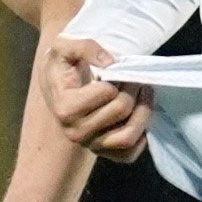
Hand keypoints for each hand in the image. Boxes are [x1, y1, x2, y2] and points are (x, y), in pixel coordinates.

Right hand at [44, 36, 153, 162]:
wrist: (57, 85)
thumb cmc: (61, 66)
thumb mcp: (63, 47)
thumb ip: (84, 47)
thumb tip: (110, 62)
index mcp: (65, 108)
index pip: (107, 92)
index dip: (118, 77)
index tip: (118, 69)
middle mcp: (76, 132)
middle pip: (121, 111)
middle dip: (133, 89)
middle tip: (135, 78)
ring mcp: (90, 145)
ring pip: (128, 138)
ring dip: (144, 112)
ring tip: (144, 93)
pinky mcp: (104, 153)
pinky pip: (129, 154)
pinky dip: (142, 137)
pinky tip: (139, 115)